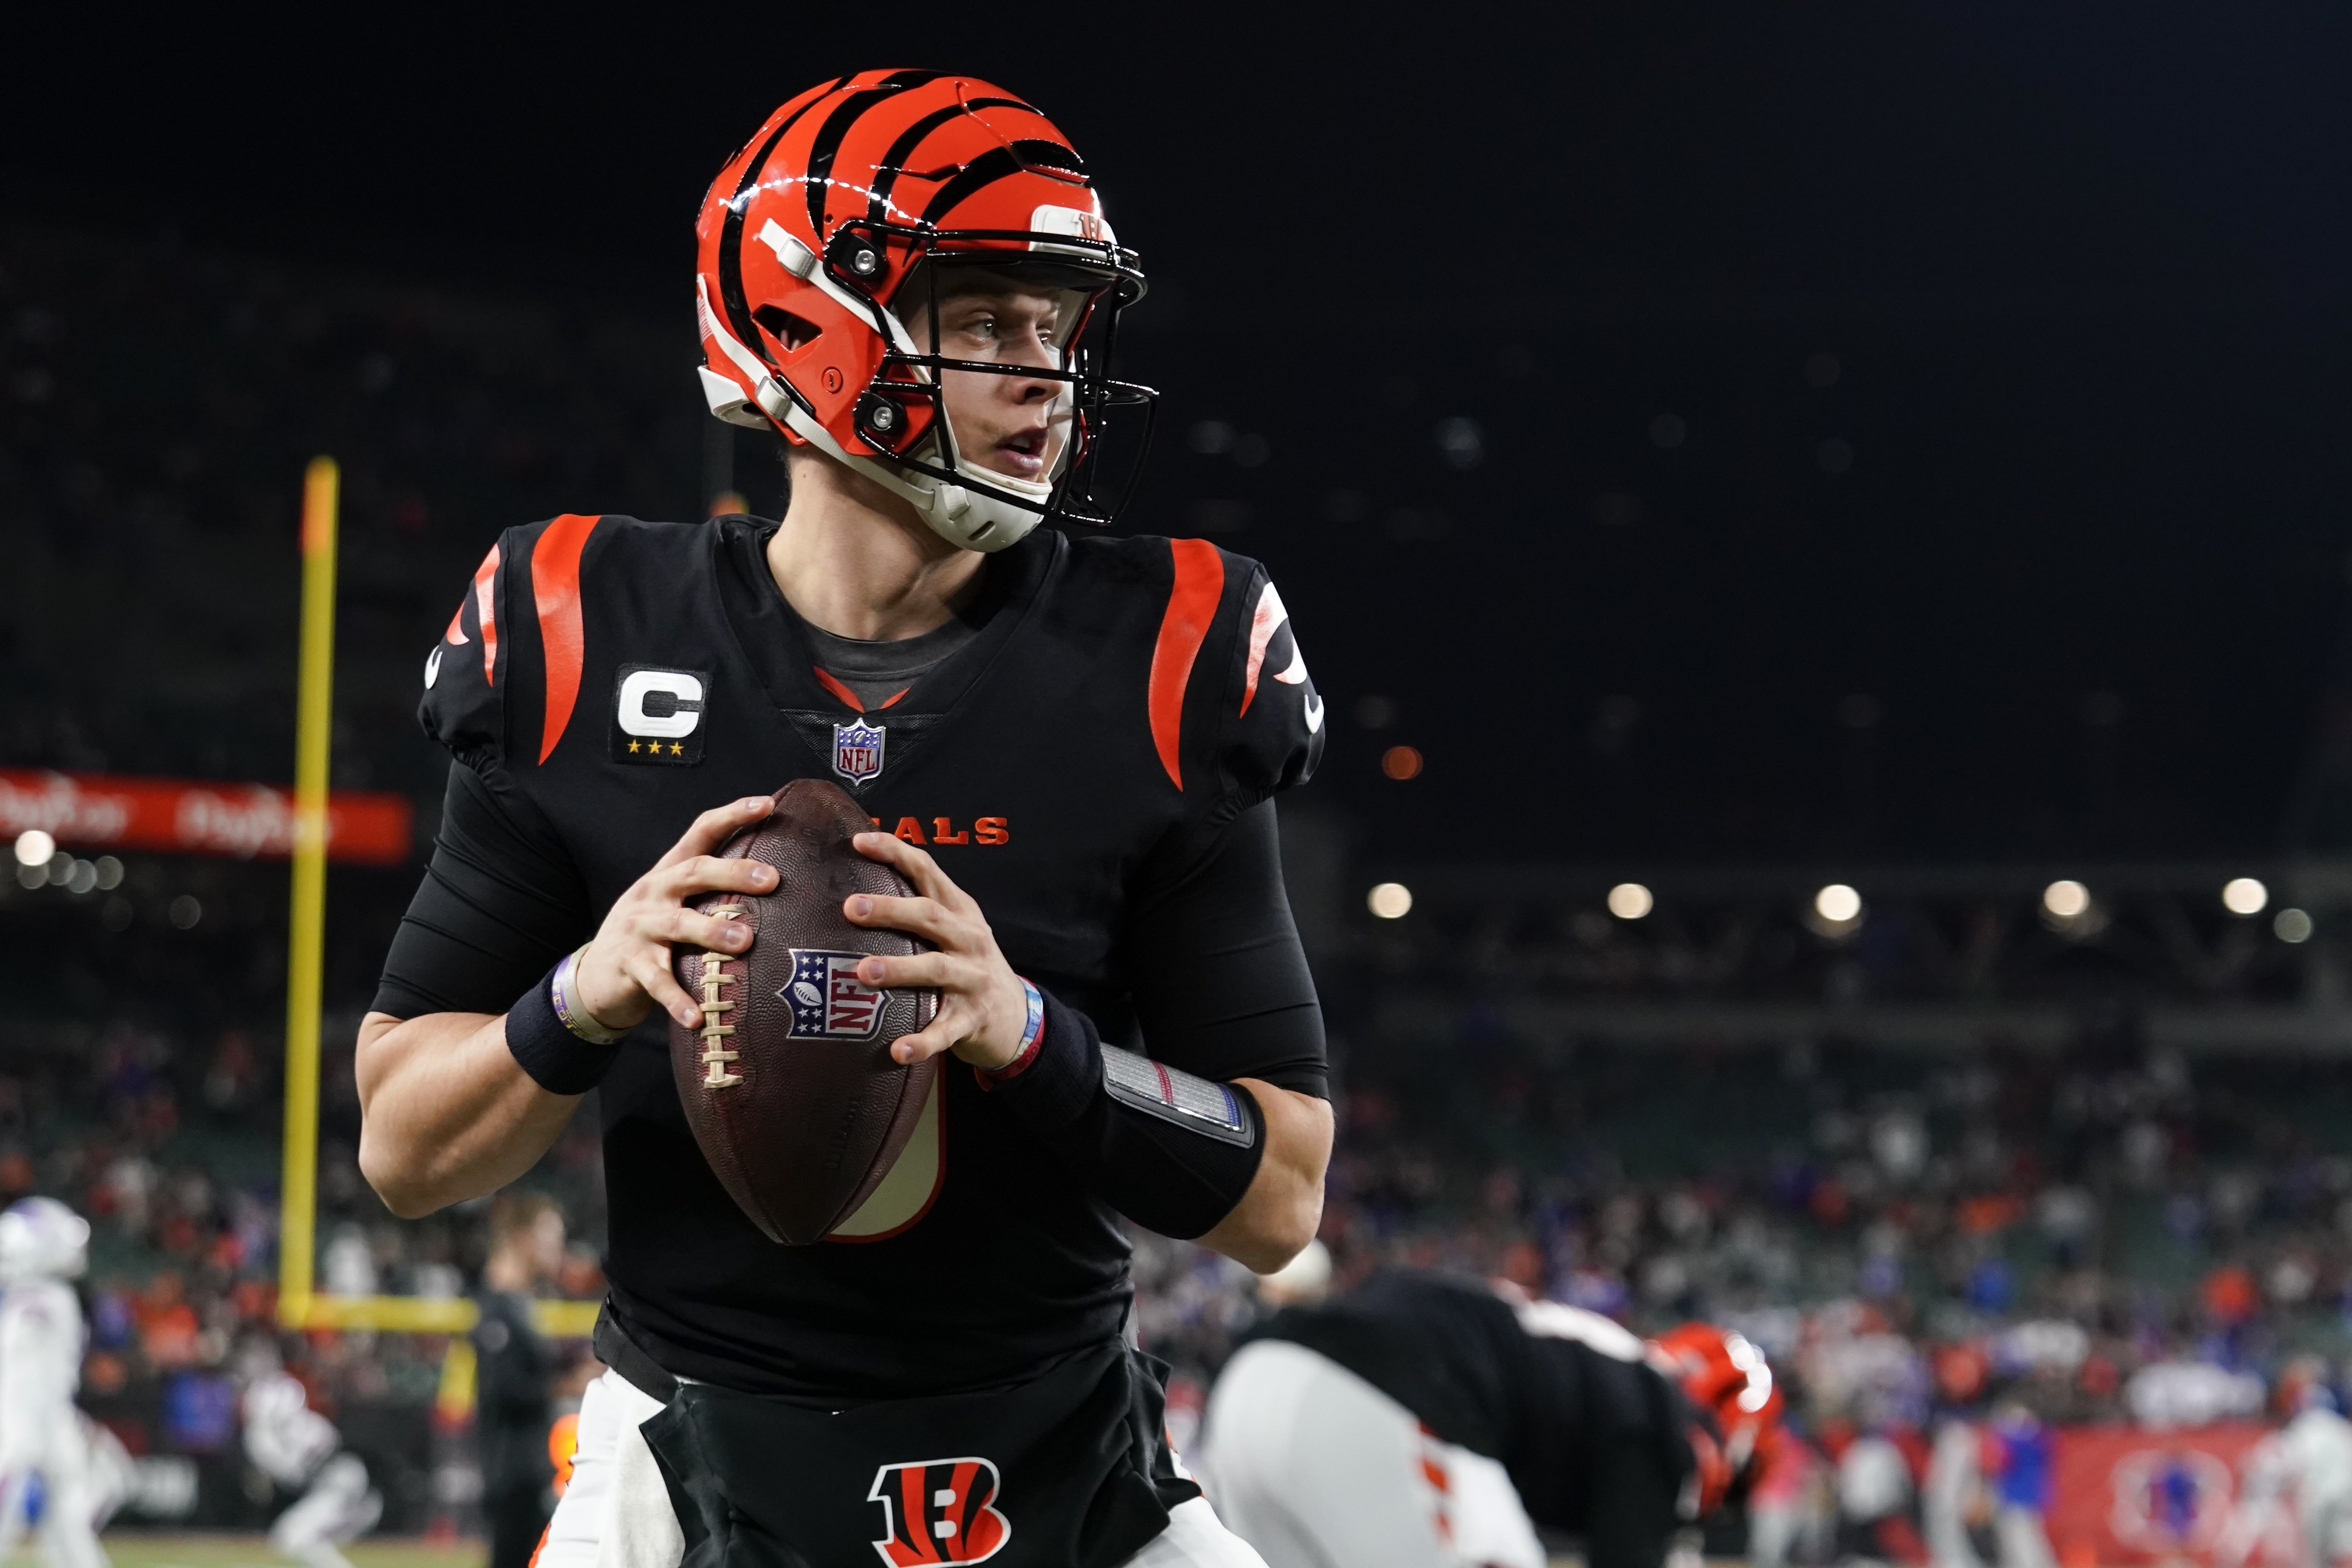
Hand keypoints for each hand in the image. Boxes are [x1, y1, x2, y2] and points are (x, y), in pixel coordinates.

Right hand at [571, 796, 779, 1032]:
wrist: (595, 975)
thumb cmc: (655, 935)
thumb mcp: (678, 903)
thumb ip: (715, 890)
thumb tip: (780, 880)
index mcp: (670, 872)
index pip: (701, 832)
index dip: (732, 815)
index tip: (767, 804)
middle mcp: (654, 893)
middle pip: (693, 873)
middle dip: (732, 873)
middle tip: (771, 880)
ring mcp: (639, 928)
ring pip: (677, 925)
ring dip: (711, 932)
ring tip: (744, 943)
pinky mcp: (630, 965)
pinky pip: (657, 983)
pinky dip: (677, 1000)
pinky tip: (697, 1017)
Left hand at [842, 833, 1030, 1069]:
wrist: (1015, 1015)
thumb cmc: (966, 963)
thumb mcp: (953, 928)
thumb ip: (917, 908)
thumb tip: (852, 885)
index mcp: (960, 911)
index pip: (927, 871)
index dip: (896, 853)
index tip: (860, 841)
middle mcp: (968, 939)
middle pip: (930, 917)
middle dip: (891, 910)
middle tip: (851, 908)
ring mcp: (972, 980)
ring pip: (935, 969)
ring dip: (899, 969)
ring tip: (863, 973)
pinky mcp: (971, 1019)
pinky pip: (944, 1031)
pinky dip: (922, 1041)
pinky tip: (897, 1051)